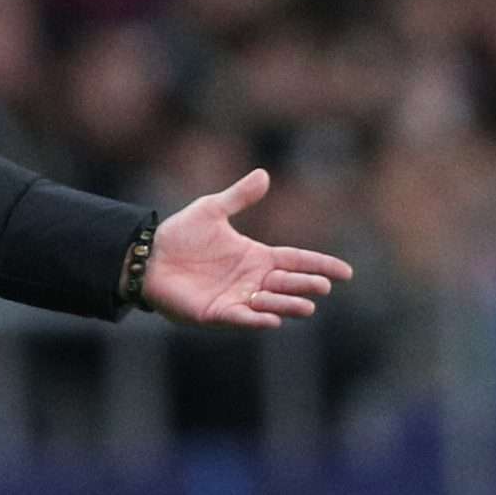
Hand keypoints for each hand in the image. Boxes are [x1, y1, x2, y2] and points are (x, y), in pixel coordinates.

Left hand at [141, 168, 352, 329]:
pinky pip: (241, 319)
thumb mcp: (212, 210)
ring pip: (272, 304)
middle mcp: (252, 280)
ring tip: (307, 305)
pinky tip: (271, 319)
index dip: (321, 266)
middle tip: (322, 286)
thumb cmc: (180, 235)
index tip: (347, 273)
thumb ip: (239, 197)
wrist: (148, 256)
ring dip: (289, 305)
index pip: (297, 261)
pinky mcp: (217, 313)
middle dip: (307, 286)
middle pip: (289, 284)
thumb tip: (264, 174)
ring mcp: (237, 298)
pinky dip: (257, 320)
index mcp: (256, 256)